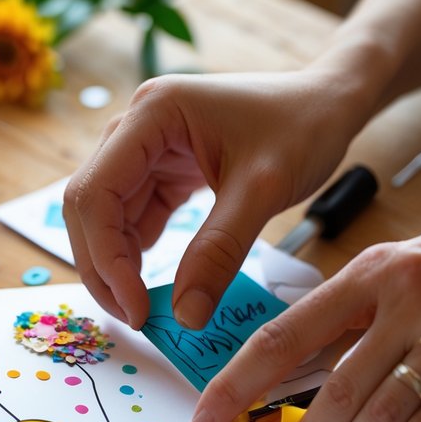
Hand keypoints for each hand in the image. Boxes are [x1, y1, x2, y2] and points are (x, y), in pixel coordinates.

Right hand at [62, 70, 370, 329]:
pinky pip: (132, 217)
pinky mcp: (161, 170)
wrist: (330, 104)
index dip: (105, 256)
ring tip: (142, 307)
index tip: (135, 305)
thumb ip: (220, 251)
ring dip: (116, 264)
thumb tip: (186, 314)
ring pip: (106, 217)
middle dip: (103, 266)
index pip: (97, 192)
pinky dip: (136, 254)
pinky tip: (152, 283)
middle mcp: (137, 126)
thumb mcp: (263, 191)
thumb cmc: (304, 125)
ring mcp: (146, 148)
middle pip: (89, 206)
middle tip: (134, 317)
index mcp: (153, 114)